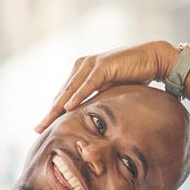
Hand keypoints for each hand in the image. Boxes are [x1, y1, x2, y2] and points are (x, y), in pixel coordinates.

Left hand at [34, 42, 178, 132]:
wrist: (153, 60)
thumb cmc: (134, 76)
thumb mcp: (110, 91)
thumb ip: (97, 99)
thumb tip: (89, 118)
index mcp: (82, 73)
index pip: (64, 96)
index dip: (53, 112)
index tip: (41, 128)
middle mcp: (82, 66)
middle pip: (63, 94)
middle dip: (50, 113)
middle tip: (37, 129)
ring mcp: (91, 65)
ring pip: (71, 90)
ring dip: (58, 107)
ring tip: (47, 122)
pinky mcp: (102, 65)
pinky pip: (87, 84)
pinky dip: (77, 96)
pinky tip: (68, 108)